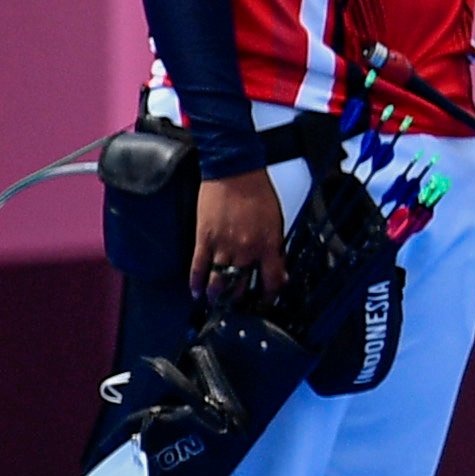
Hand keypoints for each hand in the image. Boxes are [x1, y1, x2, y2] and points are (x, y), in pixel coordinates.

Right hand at [189, 171, 285, 298]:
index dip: (268, 297)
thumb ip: (275, 248)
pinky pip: (198, 268)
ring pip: (218, 283)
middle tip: (237, 304)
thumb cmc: (257, 192)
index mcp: (267, 245)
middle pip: (241, 287)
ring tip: (216, 301)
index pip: (271, 282)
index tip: (265, 301)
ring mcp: (223, 246)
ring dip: (217, 296)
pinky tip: (196, 291)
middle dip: (239, 300)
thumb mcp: (276, 222)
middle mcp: (245, 250)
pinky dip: (196, 282)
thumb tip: (278, 270)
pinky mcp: (204, 239)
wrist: (235, 171)